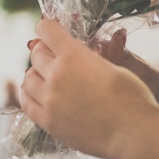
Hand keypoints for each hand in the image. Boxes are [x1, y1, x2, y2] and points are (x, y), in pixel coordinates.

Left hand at [21, 18, 158, 158]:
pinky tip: (38, 93)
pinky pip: (27, 102)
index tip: (49, 28)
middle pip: (36, 54)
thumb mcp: (114, 66)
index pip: (47, 30)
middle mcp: (56, 74)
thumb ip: (93, 57)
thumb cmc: (130, 96)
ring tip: (48, 76)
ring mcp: (49, 99)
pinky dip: (30, 94)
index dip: (48, 26)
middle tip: (54, 54)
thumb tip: (92, 48)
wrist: (131, 131)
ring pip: (28, 78)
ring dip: (37, 72)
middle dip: (45, 50)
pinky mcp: (48, 121)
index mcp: (74, 55)